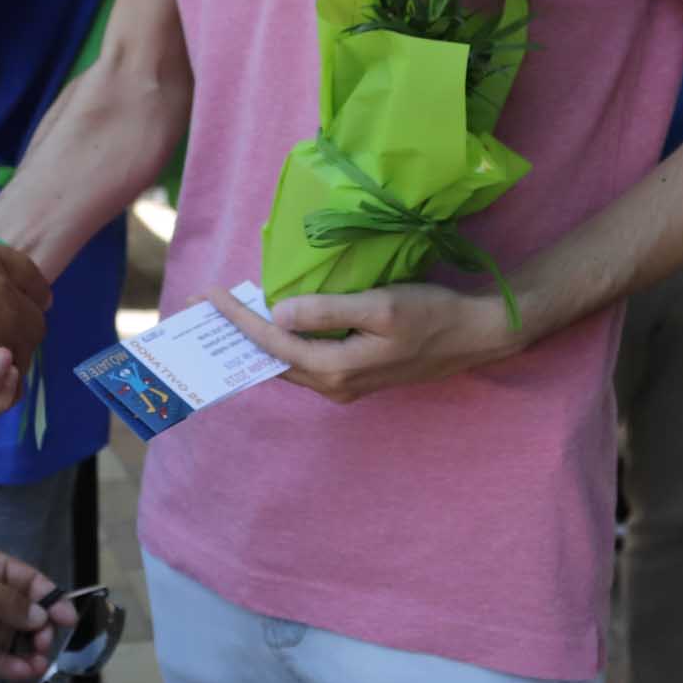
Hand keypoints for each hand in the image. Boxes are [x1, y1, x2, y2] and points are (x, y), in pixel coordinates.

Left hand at [0, 542, 75, 678]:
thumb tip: (42, 617)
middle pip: (23, 613)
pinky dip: (8, 666)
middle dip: (40, 628)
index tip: (69, 618)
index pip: (27, 581)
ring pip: (10, 640)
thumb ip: (5, 601)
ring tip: (40, 663)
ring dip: (28, 651)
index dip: (50, 598)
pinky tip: (22, 672)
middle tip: (47, 643)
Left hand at [210, 280, 520, 404]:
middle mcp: (334, 385)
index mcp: (334, 370)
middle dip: (237, 336)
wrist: (477, 334)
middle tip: (205, 310)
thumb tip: (278, 314)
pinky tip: (276, 323)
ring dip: (259, 340)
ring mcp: (346, 385)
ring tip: (230, 316)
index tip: (207, 297)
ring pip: (289, 363)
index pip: (271, 343)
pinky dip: (285, 342)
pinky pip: (307, 360)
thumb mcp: (380, 306)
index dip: (237, 320)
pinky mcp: (357, 375)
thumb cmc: (432, 315)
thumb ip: (327, 311)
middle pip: (273, 361)